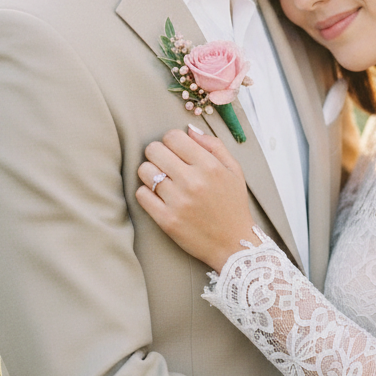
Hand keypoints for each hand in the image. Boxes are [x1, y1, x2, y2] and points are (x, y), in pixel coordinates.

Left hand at [136, 126, 254, 270]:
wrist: (234, 245)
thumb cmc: (233, 205)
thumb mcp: (234, 171)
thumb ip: (214, 146)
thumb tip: (189, 130)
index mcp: (210, 166)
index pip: (173, 136)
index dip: (172, 141)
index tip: (176, 150)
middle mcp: (193, 181)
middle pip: (154, 150)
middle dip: (158, 153)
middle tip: (166, 164)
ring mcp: (178, 202)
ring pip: (144, 171)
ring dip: (151, 173)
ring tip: (162, 181)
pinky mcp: (166, 220)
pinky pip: (141, 195)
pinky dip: (146, 193)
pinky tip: (159, 196)